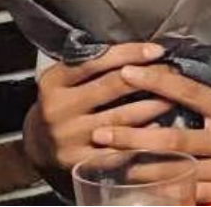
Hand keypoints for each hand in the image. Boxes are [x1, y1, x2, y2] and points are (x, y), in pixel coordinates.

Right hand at [25, 43, 172, 174]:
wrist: (37, 142)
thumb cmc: (61, 100)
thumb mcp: (64, 76)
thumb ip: (90, 63)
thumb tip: (136, 50)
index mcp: (55, 81)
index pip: (97, 61)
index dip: (130, 53)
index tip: (157, 50)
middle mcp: (59, 109)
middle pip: (112, 87)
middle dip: (147, 77)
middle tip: (172, 70)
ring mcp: (69, 137)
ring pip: (120, 118)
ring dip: (152, 106)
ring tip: (173, 96)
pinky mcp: (79, 162)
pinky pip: (117, 148)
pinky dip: (140, 137)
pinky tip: (158, 128)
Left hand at [91, 63, 210, 204]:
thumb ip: (209, 101)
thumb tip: (170, 85)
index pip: (188, 90)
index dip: (156, 81)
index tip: (127, 71)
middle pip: (173, 138)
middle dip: (132, 136)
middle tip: (101, 132)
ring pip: (177, 170)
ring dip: (140, 169)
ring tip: (110, 164)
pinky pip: (193, 195)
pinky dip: (167, 192)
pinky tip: (144, 191)